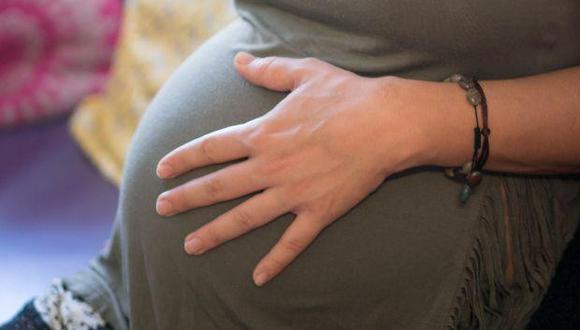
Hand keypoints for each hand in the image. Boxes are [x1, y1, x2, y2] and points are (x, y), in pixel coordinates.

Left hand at [155, 52, 427, 286]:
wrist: (385, 124)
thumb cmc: (346, 96)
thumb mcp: (304, 73)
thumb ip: (268, 70)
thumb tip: (239, 60)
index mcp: (263, 135)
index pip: (211, 148)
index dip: (183, 159)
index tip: (162, 170)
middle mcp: (270, 167)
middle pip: (218, 186)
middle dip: (186, 198)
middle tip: (161, 209)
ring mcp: (292, 193)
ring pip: (244, 218)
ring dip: (215, 233)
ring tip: (190, 246)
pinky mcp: (318, 212)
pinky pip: (292, 242)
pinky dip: (275, 261)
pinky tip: (258, 277)